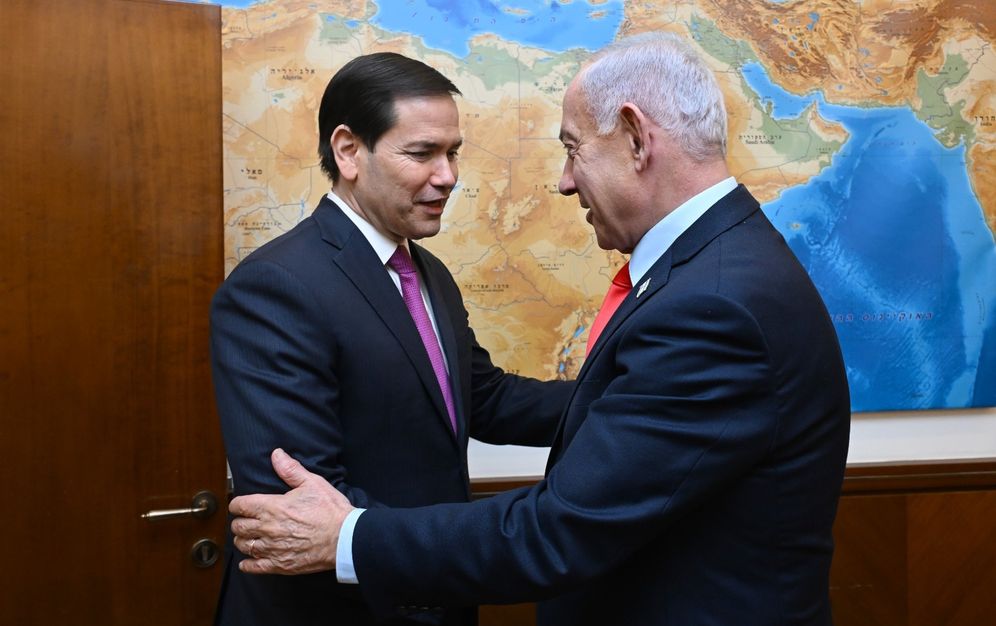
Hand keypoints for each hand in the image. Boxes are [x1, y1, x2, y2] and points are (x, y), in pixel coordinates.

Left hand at [229, 448, 354, 574]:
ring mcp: (272, 548)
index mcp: (272, 507)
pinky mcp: (279, 565)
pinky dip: (247, 564)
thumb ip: (291, 469)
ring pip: (244, 545)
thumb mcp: (312, 483)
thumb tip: (276, 455)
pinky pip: (254, 567)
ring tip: (249, 537)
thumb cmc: (330, 511)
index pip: (240, 505)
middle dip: (239, 522)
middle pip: (238, 527)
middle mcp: (267, 528)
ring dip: (243, 540)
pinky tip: (249, 560)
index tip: (240, 505)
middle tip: (245, 520)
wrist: (344, 538)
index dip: (237, 504)